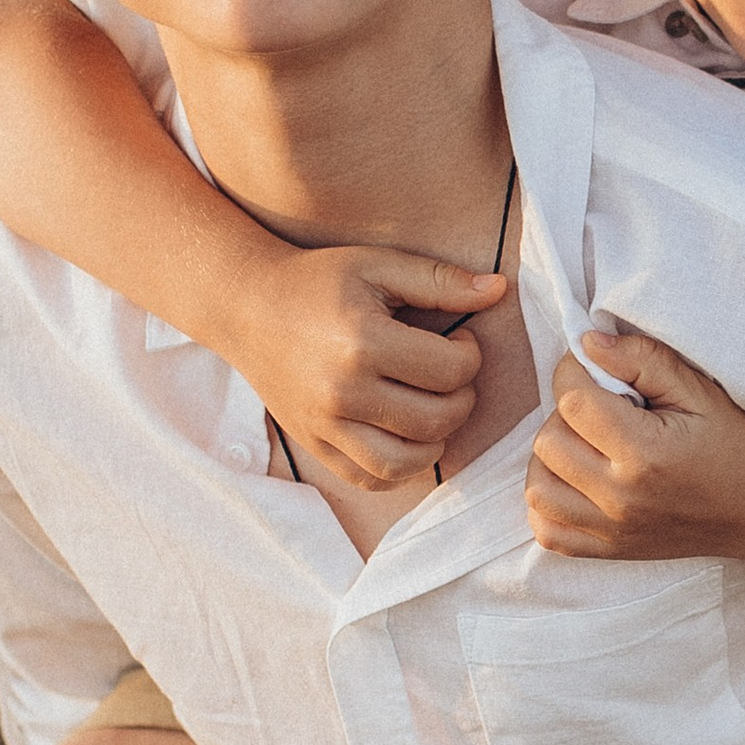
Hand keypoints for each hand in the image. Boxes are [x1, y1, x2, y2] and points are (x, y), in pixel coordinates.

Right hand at [238, 250, 511, 494]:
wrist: (246, 306)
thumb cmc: (317, 281)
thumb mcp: (378, 266)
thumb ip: (439, 280)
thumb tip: (499, 290)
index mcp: (362, 342)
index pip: (451, 371)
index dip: (470, 354)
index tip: (456, 339)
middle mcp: (343, 392)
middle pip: (438, 419)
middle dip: (461, 396)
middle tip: (447, 371)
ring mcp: (325, 426)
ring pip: (408, 461)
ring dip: (436, 439)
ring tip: (432, 408)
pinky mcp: (314, 445)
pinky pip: (372, 479)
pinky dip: (401, 467)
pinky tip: (406, 435)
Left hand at [525, 329, 744, 563]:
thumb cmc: (732, 442)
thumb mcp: (698, 390)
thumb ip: (642, 359)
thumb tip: (586, 342)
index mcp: (645, 453)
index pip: (572, 401)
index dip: (575, 373)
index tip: (597, 371)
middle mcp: (622, 498)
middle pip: (547, 442)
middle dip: (566, 415)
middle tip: (601, 409)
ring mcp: (612, 531)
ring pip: (537, 486)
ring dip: (553, 457)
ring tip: (586, 444)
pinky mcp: (609, 550)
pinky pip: (547, 530)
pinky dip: (550, 503)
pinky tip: (576, 481)